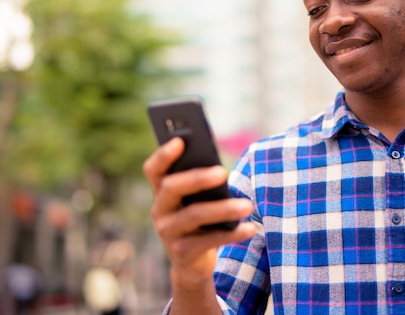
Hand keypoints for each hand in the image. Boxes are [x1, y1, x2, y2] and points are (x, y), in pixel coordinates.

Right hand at [143, 137, 255, 289]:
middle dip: (197, 178)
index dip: (163, 155)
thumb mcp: (198, 200)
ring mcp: (168, 232)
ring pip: (194, 215)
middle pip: (172, 188)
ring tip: (247, 205)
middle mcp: (160, 210)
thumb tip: (219, 170)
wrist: (193, 262)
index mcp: (161, 191)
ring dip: (223, 208)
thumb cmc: (201, 220)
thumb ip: (202, 183)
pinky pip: (208, 240)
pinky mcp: (182, 252)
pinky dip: (231, 234)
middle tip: (222, 171)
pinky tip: (250, 228)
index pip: (154, 169)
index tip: (180, 141)